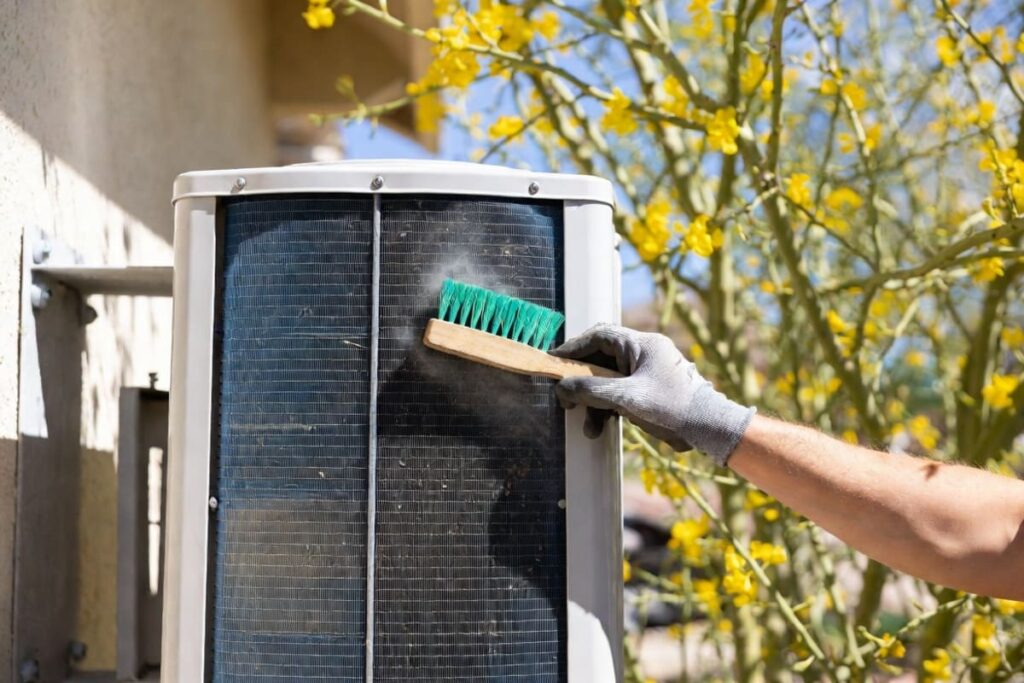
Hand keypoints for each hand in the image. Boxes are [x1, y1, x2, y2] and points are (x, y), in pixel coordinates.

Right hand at [550, 324, 755, 465]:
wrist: (708, 429)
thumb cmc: (674, 407)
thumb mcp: (627, 398)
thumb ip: (592, 391)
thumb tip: (562, 387)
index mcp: (641, 344)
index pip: (599, 337)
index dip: (574, 348)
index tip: (555, 361)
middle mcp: (643, 354)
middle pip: (600, 361)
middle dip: (582, 383)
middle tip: (567, 399)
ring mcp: (645, 373)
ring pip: (608, 382)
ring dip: (594, 403)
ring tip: (588, 426)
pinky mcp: (647, 392)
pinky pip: (618, 395)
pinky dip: (607, 409)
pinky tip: (601, 427)